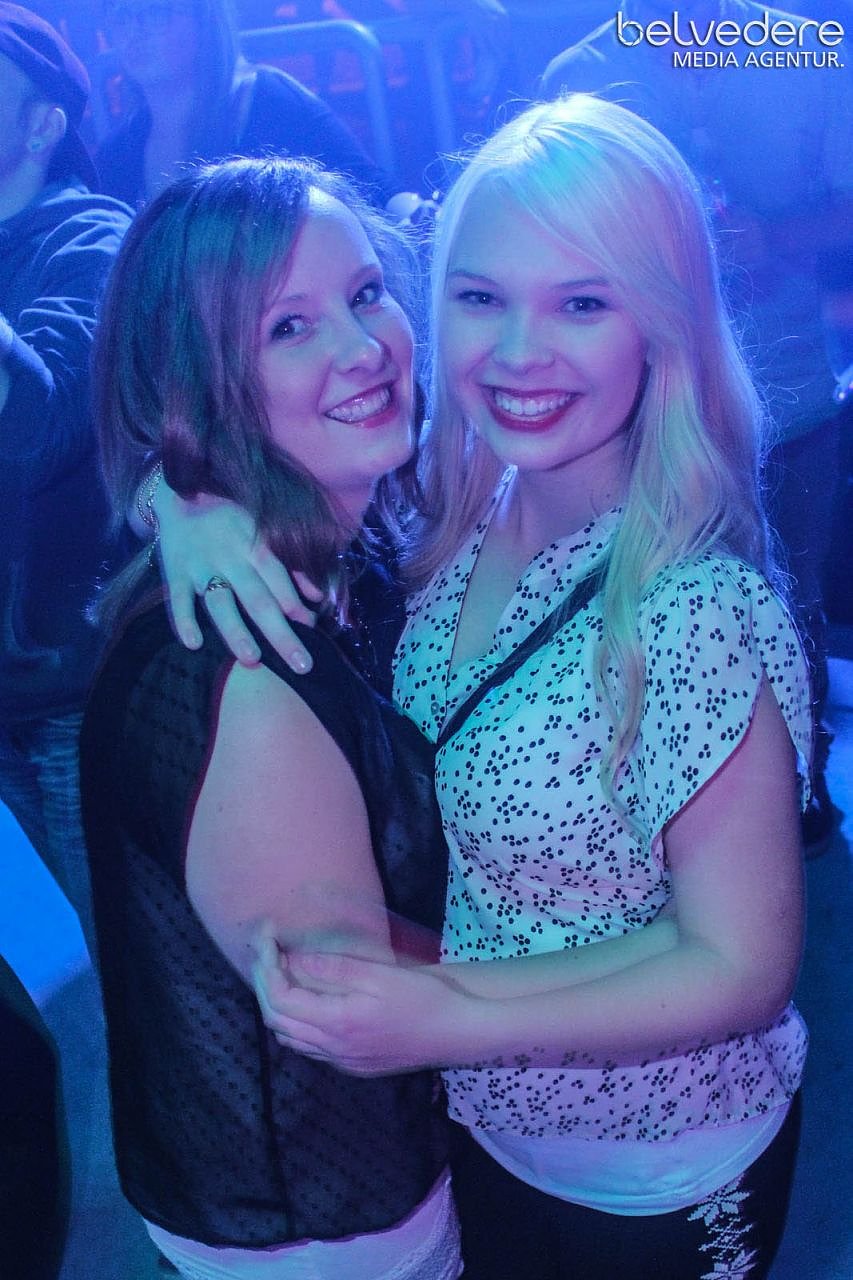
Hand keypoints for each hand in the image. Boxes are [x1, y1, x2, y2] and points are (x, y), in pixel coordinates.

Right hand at [155, 485, 322, 670]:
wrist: (179, 488)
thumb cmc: (230, 517)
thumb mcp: (263, 531)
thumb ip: (290, 565)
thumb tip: (316, 596)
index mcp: (256, 545)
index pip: (280, 581)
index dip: (298, 607)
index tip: (312, 631)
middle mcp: (230, 556)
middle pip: (258, 600)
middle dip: (280, 634)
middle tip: (301, 664)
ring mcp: (200, 565)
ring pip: (220, 602)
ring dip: (235, 631)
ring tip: (252, 659)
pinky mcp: (173, 570)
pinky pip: (176, 598)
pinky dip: (183, 620)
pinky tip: (194, 644)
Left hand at [251, 929, 465, 1075]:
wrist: (458, 1033)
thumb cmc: (425, 999)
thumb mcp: (381, 975)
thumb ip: (336, 969)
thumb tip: (296, 959)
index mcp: (337, 1024)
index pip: (280, 999)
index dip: (267, 967)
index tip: (269, 938)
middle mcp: (333, 1049)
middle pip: (277, 1020)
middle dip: (265, 983)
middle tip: (267, 951)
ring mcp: (343, 1062)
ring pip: (290, 1039)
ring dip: (278, 1006)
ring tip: (281, 972)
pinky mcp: (354, 1067)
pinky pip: (310, 1048)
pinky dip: (298, 1023)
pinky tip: (309, 1002)